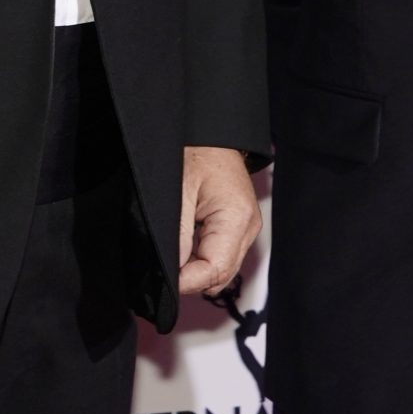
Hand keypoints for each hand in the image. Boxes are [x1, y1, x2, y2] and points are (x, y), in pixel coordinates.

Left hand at [176, 146, 261, 295]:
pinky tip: (185, 248)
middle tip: (163, 269)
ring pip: (222, 269)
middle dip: (192, 279)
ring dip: (197, 270)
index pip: (214, 270)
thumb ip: (179, 235)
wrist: (211, 132)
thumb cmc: (196, 150)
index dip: (186, 281)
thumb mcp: (178, 192)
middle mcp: (249, 227)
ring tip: (173, 256)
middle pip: (221, 275)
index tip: (163, 281)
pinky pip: (223, 255)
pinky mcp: (240, 226)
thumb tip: (174, 272)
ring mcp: (247, 228)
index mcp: (238, 219)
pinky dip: (203, 258)